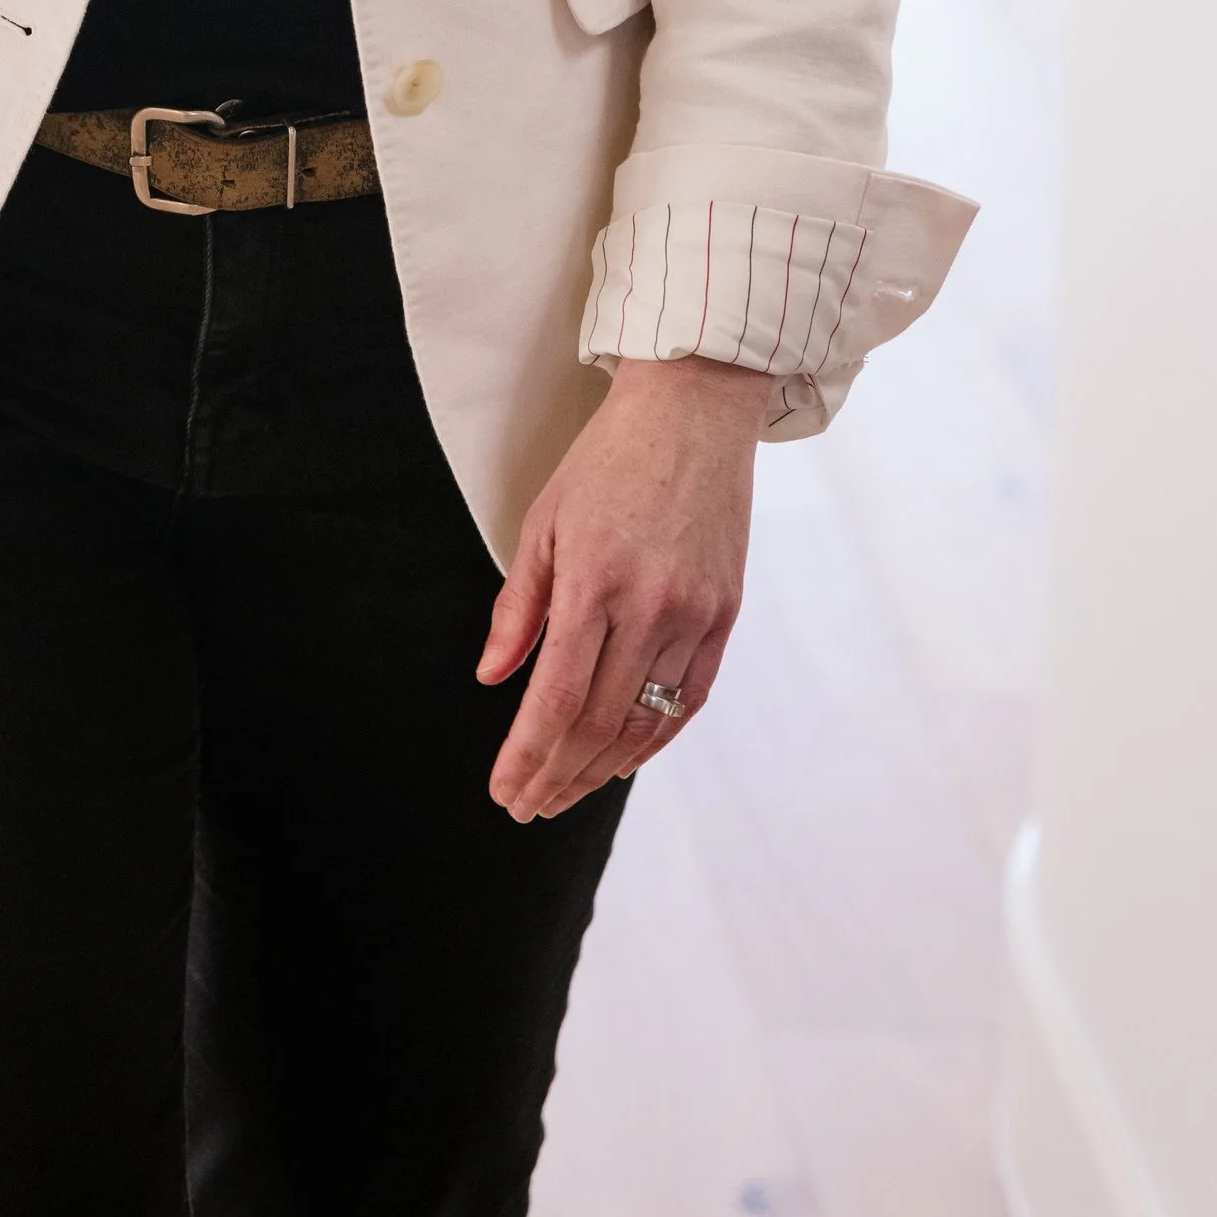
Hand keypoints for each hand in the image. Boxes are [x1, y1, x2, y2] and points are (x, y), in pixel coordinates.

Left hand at [478, 353, 768, 820]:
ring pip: (645, 722)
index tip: (503, 790)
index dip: (527, 755)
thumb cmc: (607, 459)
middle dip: (556, 775)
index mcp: (593, 579)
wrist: (693, 410)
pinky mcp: (725, 613)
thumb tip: (491, 677)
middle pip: (597, 722)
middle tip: (526, 806)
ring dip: (600, 770)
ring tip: (564, 793)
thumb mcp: (544, 521)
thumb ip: (518, 607)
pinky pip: (689, 699)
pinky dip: (654, 739)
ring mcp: (694, 613)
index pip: (554, 697)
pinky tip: (622, 760)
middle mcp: (649, 605)